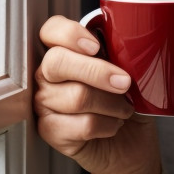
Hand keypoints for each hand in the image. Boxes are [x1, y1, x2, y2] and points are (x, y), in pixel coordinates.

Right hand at [34, 15, 161, 173]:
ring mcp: (44, 103)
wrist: (129, 143)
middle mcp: (47, 75)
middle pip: (58, 62)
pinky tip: (112, 125)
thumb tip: (127, 40)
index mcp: (63, 51)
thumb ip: (117, 51)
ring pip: (77, 97)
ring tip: (124, 109)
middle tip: (124, 83)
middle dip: (98, 72)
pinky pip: (82, 125)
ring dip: (112, 104)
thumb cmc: (125, 101)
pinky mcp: (49, 130)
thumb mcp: (126, 70)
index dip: (69, 34)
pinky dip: (107, 125)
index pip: (51, 30)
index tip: (96, 46)